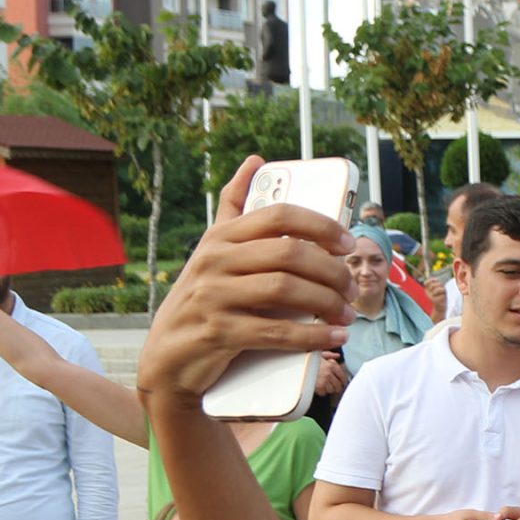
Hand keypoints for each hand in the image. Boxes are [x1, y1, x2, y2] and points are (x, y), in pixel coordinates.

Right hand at [137, 157, 351, 402]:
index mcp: (220, 237)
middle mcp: (214, 261)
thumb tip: (256, 161)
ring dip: (327, 302)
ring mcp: (212, 296)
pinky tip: (333, 337)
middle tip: (351, 287)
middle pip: (290, 253)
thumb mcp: (213, 250)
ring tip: (346, 314)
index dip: (321, 225)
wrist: (168, 359)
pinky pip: (275, 331)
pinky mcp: (217, 332)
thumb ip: (234, 209)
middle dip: (332, 270)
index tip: (347, 242)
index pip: (279, 215)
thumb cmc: (204, 299)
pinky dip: (312, 335)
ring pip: (286, 289)